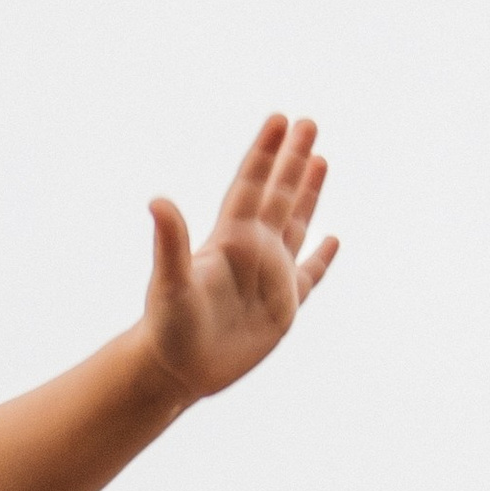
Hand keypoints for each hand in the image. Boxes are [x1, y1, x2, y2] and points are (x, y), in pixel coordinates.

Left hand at [142, 113, 336, 401]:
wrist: (176, 370)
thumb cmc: (167, 327)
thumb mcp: (170, 282)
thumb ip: (171, 242)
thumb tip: (156, 200)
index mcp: (230, 240)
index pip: (251, 185)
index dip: (265, 153)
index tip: (280, 119)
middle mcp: (252, 251)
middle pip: (278, 195)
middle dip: (293, 160)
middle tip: (309, 122)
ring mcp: (269, 278)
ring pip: (295, 225)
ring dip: (308, 194)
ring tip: (320, 160)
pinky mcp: (282, 309)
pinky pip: (309, 276)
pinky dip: (322, 258)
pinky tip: (332, 239)